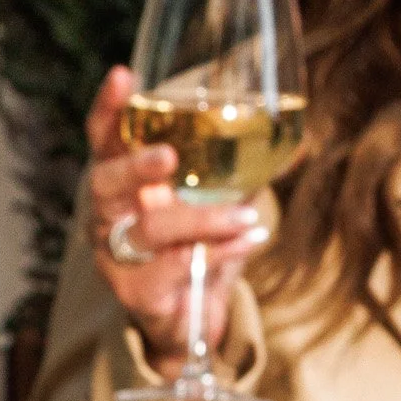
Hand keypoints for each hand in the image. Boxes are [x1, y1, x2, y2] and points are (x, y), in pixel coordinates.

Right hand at [86, 67, 267, 371]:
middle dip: (135, 166)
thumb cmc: (198, 252)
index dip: (109, 108)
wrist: (191, 324)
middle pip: (104, 181)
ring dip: (201, 219)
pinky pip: (173, 267)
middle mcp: (110, 216)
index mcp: (124, 184)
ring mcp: (117, 257)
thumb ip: (243, 176)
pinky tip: (248, 243)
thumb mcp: (221, 205)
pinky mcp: (136, 294)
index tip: (124, 75)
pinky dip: (216, 252)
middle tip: (168, 156)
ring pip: (148, 228)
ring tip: (246, 219)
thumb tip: (296, 144)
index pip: (105, 139)